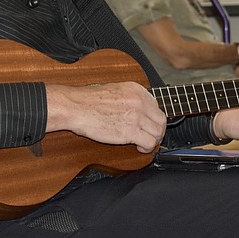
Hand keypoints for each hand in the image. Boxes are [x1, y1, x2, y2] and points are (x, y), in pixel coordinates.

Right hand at [45, 82, 165, 152]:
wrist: (76, 107)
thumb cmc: (89, 100)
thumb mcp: (115, 90)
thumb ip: (130, 98)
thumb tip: (140, 109)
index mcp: (136, 90)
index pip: (156, 106)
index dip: (154, 118)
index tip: (150, 125)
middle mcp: (139, 101)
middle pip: (161, 120)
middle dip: (158, 131)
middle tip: (151, 137)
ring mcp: (136, 116)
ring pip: (158, 132)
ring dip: (153, 141)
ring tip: (144, 143)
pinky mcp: (130, 131)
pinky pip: (149, 142)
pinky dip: (147, 148)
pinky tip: (139, 148)